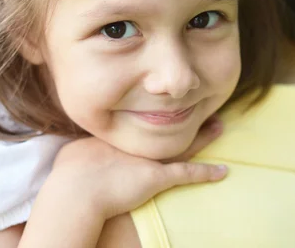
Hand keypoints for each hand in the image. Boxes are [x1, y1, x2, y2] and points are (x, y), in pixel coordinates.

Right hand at [51, 122, 225, 218]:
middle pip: (168, 127)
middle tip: (203, 105)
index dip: (158, 115)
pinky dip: (206, 173)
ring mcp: (151, 159)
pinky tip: (224, 171)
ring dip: (203, 136)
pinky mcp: (159, 178)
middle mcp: (139, 143)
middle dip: (186, 117)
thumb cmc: (71, 172)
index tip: (168, 107)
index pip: (143, 123)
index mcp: (119, 136)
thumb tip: (77, 153)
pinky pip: (188, 174)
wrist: (78, 188)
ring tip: (219, 125)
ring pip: (184, 145)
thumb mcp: (74, 154)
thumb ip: (82, 151)